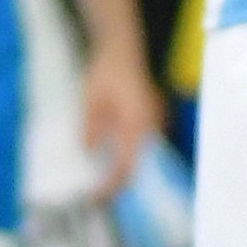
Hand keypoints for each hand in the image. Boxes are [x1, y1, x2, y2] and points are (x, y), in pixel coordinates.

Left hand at [82, 43, 163, 200]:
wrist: (123, 49)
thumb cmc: (105, 72)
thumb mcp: (90, 101)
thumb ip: (91, 128)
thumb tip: (89, 152)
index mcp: (137, 123)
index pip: (128, 164)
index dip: (113, 184)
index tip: (98, 197)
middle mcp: (152, 125)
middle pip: (141, 164)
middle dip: (121, 182)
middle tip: (101, 197)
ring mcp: (156, 122)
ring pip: (145, 156)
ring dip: (126, 170)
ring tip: (105, 183)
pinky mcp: (154, 119)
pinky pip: (145, 145)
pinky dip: (131, 157)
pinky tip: (115, 162)